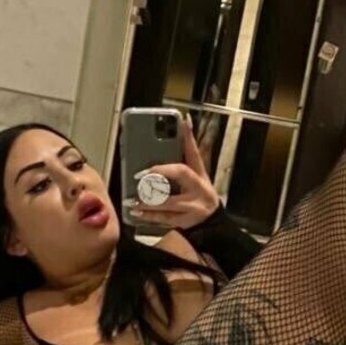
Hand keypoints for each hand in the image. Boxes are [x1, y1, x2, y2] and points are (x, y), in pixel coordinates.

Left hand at [126, 116, 220, 230]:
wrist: (212, 223)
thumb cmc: (198, 196)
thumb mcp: (196, 179)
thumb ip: (180, 164)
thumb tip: (166, 146)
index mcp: (200, 175)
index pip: (194, 152)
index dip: (189, 136)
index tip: (183, 121)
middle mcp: (199, 187)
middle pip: (182, 172)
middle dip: (161, 170)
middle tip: (141, 173)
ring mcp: (193, 205)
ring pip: (169, 200)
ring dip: (148, 200)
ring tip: (132, 199)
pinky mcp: (185, 220)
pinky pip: (164, 218)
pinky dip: (149, 216)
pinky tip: (136, 212)